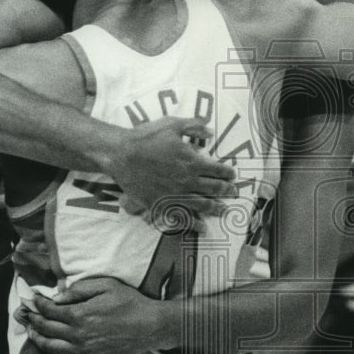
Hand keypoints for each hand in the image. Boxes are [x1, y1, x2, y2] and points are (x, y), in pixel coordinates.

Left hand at [27, 277, 165, 353]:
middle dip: (32, 319)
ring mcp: (83, 352)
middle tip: (26, 314)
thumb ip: (78, 290)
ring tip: (31, 332)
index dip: (37, 303)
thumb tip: (56, 298)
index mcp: (79, 315)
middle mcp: (77, 335)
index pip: (49, 309)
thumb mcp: (105, 286)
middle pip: (46, 328)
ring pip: (51, 347)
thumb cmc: (130, 302)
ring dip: (37, 339)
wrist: (150, 326)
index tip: (32, 299)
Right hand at [107, 118, 236, 221]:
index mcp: (192, 161)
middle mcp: (187, 180)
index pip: (217, 170)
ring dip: (216, 208)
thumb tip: (210, 131)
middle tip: (233, 193)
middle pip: (213, 189)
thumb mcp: (172, 124)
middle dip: (226, 191)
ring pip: (202, 205)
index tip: (232, 175)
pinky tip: (201, 228)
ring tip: (224, 211)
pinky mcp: (161, 204)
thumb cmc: (145, 138)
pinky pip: (181, 217)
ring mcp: (175, 194)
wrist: (121, 155)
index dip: (227, 173)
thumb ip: (193, 127)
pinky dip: (193, 224)